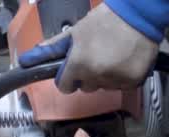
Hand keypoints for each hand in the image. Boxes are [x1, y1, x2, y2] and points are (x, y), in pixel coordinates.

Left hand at [17, 4, 157, 93]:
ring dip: (105, 77)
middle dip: (87, 76)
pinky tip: (124, 62)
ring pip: (104, 87)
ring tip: (112, 58)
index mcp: (79, 64)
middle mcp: (96, 76)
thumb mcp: (76, 32)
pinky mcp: (133, 82)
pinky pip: (121, 86)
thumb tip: (30, 57)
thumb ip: (55, 47)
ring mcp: (116, 81)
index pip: (65, 86)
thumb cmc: (105, 20)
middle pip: (86, 88)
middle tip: (96, 58)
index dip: (66, 78)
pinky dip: (121, 78)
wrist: (137, 16)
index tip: (72, 71)